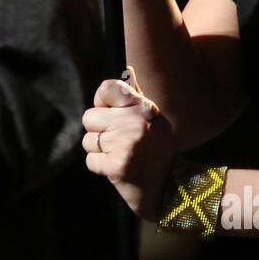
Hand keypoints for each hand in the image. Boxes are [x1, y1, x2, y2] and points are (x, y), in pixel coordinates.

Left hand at [82, 66, 175, 220]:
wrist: (170, 188)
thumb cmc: (157, 149)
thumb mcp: (153, 119)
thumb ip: (135, 96)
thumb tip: (128, 70)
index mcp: (143, 106)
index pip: (106, 88)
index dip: (102, 103)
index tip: (113, 114)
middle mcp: (134, 122)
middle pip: (89, 117)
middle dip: (99, 131)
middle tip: (119, 142)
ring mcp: (125, 144)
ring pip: (88, 140)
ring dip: (100, 151)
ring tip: (121, 155)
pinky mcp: (117, 166)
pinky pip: (91, 160)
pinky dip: (100, 167)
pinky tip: (118, 168)